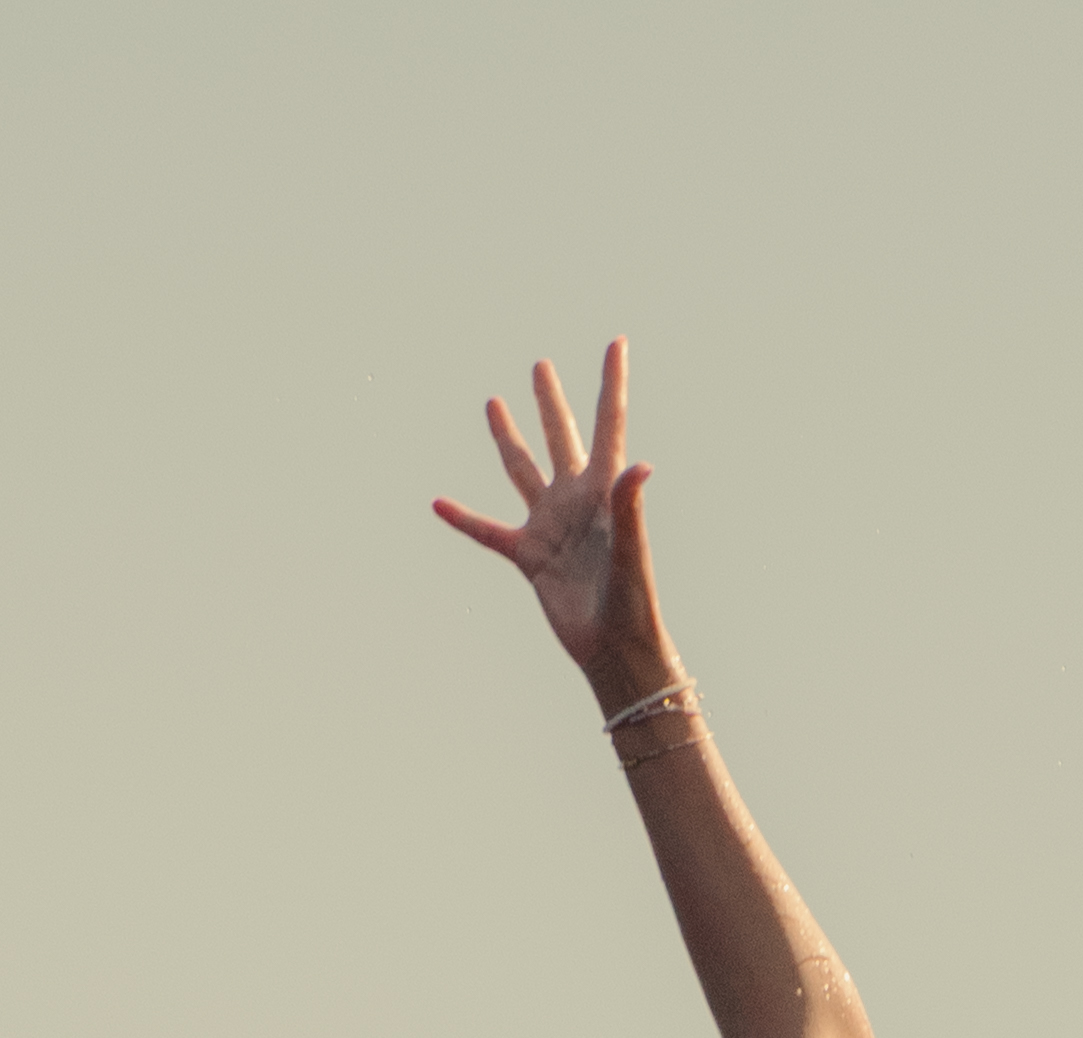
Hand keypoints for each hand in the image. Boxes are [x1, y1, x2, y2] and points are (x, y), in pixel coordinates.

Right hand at [437, 339, 655, 685]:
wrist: (614, 649)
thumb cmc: (633, 602)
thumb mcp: (633, 551)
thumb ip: (631, 507)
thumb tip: (642, 465)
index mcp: (604, 489)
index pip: (609, 423)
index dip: (612, 382)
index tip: (618, 343)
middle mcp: (575, 499)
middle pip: (560, 436)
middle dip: (550, 401)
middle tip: (541, 366)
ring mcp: (550, 526)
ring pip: (522, 471)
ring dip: (509, 438)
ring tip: (494, 404)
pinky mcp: (529, 557)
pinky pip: (490, 532)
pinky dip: (465, 520)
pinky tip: (440, 504)